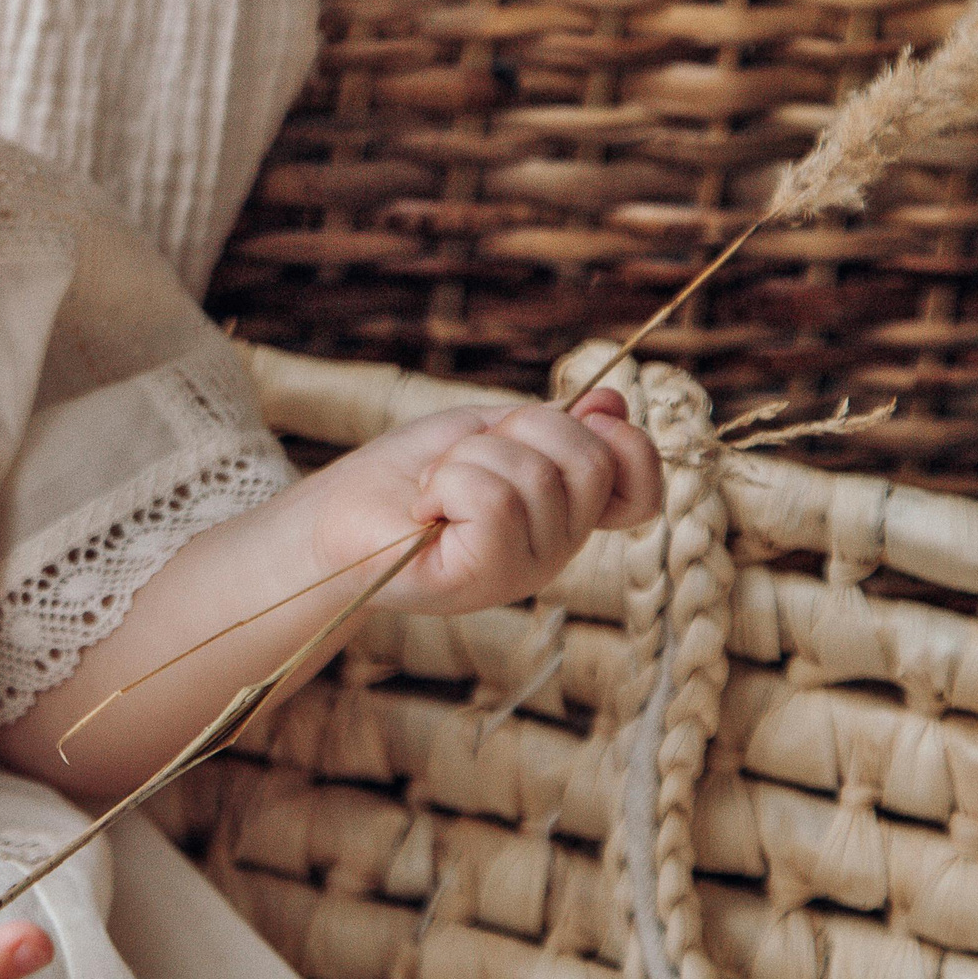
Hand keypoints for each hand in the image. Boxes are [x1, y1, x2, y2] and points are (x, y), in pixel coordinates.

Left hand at [309, 388, 661, 615]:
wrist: (334, 517)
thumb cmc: (407, 473)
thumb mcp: (487, 432)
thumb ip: (550, 423)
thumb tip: (612, 400)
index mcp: (567, 512)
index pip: (643, 486)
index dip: (627, 443)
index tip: (583, 418)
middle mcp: (559, 547)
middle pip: (590, 459)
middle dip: (522, 429)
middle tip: (468, 454)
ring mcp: (526, 568)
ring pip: (535, 473)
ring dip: (469, 456)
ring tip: (436, 485)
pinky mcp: (484, 578)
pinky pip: (493, 499)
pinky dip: (448, 482)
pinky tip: (426, 507)